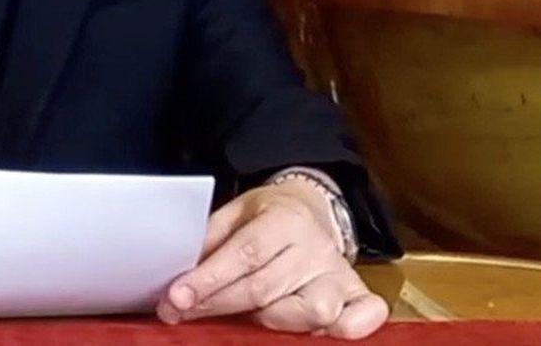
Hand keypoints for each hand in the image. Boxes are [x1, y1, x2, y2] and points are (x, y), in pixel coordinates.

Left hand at [157, 180, 386, 338]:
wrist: (310, 207)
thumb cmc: (266, 216)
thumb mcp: (234, 213)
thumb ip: (209, 241)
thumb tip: (178, 275)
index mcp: (285, 219)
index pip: (245, 254)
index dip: (209, 280)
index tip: (176, 298)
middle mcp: (315, 246)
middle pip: (267, 288)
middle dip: (219, 304)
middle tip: (181, 312)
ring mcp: (337, 272)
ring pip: (312, 310)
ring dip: (272, 322)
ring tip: (243, 320)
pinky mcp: (354, 292)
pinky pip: (364, 313)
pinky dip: (351, 327)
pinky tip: (324, 334)